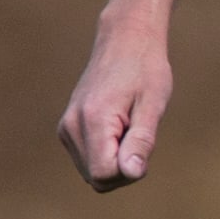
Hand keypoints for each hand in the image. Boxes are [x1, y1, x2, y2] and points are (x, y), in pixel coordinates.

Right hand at [58, 13, 173, 193]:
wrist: (125, 40)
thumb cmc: (145, 68)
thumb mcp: (153, 104)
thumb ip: (141, 141)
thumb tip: (131, 173)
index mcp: (92, 119)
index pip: (104, 174)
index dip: (130, 169)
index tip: (144, 142)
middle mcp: (71, 126)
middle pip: (97, 178)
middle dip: (123, 168)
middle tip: (139, 132)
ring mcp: (66, 128)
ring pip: (92, 173)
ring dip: (116, 161)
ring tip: (129, 126)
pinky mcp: (67, 128)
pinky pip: (89, 160)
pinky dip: (107, 153)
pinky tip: (120, 126)